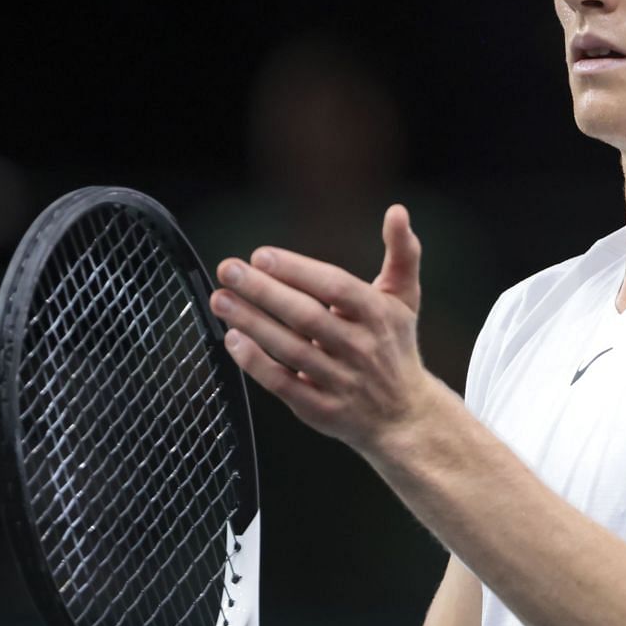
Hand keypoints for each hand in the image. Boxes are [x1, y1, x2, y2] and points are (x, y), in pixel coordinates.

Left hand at [211, 204, 438, 450]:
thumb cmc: (395, 345)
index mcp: (380, 315)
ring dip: (251, 323)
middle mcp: (362, 348)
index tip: (261, 255)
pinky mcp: (322, 409)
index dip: (298, 271)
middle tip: (228, 270)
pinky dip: (256, 363)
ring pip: (290, 349)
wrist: (404, 415)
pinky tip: (233, 340)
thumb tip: (398, 210)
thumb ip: (401, 253)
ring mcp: (342, 381)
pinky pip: (283, 384)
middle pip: (307, 317)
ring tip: (220, 299)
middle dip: (264, 291)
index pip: (336, 288)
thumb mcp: (405, 298)